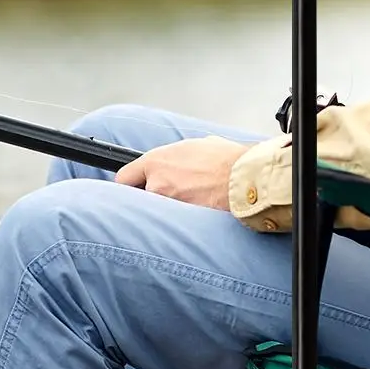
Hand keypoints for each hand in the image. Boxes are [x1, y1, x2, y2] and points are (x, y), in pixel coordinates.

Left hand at [115, 136, 245, 210]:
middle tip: (169, 195)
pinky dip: (181, 220)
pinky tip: (198, 212)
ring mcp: (167, 204)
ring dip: (168, 209)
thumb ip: (178, 155)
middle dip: (151, 197)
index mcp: (156, 161)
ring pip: (157, 212)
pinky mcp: (181, 221)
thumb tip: (179, 158)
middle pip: (139, 198)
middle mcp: (156, 183)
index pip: (124, 177)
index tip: (135, 186)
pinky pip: (173, 223)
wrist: (245, 178)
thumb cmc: (226, 159)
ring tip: (191, 202)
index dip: (130, 183)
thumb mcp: (196, 145)